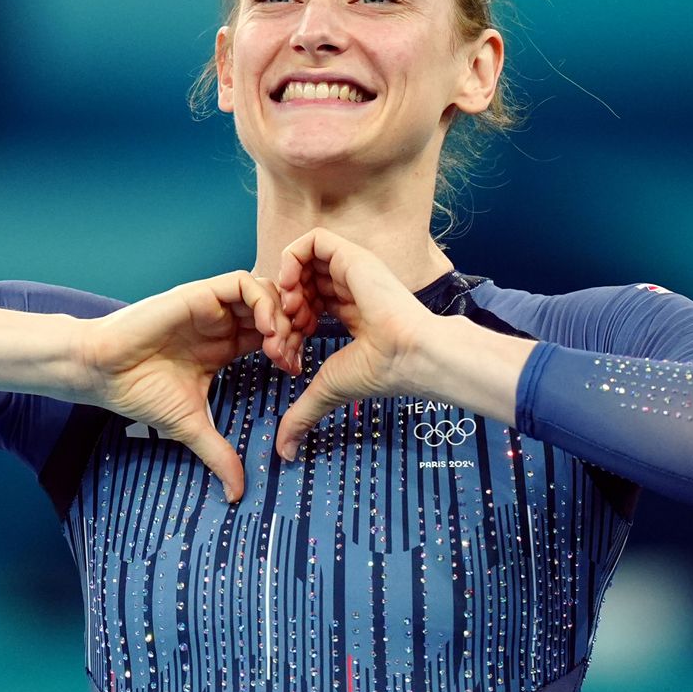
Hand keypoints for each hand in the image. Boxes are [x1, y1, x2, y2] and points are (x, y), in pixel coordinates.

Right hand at [78, 271, 296, 502]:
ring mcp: (212, 306)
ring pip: (265, 291)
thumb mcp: (190, 426)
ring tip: (280, 344)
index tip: (294, 373)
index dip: (290, 349)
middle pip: (276, 310)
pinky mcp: (199, 293)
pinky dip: (263, 300)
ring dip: (281, 314)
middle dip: (293, 330)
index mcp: (224, 346)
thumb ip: (218, 454)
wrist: (102, 372)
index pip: (272, 336)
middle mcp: (221, 323)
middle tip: (291, 358)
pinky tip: (265, 328)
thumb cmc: (139, 393)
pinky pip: (243, 282)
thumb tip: (237, 495)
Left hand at [272, 228, 436, 459]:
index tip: (286, 351)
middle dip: (282, 308)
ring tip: (288, 310)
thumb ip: (303, 414)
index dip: (287, 325)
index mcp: (351, 313)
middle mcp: (350, 288)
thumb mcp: (327, 389)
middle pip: (300, 284)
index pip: (306, 306)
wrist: (410, 355)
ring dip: (284, 284)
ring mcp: (351, 269)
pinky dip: (291, 259)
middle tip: (282, 332)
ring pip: (302, 260)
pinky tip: (290, 287)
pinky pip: (312, 239)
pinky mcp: (352, 255)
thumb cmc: (380, 371)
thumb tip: (284, 452)